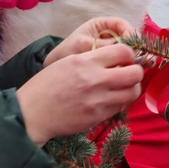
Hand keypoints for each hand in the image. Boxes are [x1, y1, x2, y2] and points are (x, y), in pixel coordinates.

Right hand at [16, 42, 143, 145]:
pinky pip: (120, 107)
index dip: (130, 54)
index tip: (126, 58)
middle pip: (134, 73)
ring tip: (123, 88)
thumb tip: (116, 58)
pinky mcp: (98, 117)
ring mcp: (98, 100)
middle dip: (136, 72)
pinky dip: (120, 102)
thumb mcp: (66, 62)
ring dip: (131, 89)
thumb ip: (91, 59)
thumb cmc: (46, 86)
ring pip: (132, 92)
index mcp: (85, 61)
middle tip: (130, 74)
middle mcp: (95, 79)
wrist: (32, 113)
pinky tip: (111, 100)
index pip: (123, 51)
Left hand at [43, 17, 137, 67]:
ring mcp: (111, 49)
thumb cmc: (66, 51)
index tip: (131, 46)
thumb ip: (102, 45)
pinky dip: (129, 68)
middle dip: (136, 48)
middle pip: (129, 39)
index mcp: (101, 25)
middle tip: (140, 59)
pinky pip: (124, 63)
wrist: (56, 68)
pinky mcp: (112, 63)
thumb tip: (123, 48)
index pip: (122, 24)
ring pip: (129, 52)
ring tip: (139, 67)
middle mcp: (109, 36)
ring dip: (135, 59)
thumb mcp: (83, 46)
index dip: (130, 33)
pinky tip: (132, 74)